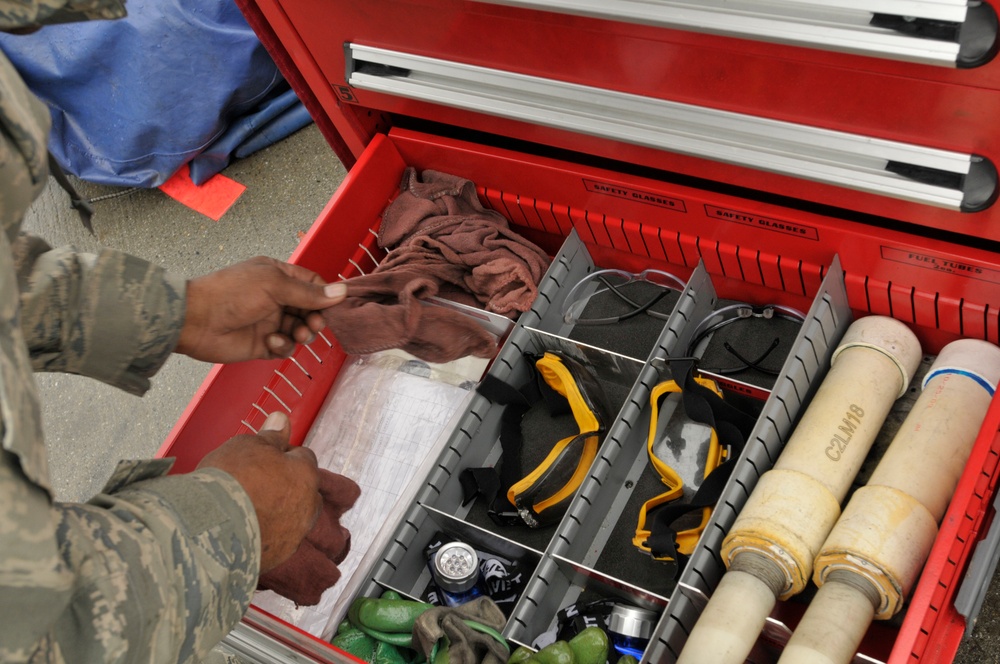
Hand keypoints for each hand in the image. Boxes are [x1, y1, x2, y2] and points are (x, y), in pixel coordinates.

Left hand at [176, 256, 345, 362]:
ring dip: (302, 333)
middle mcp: (276, 298)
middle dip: (315, 318)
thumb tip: (340, 292)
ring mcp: (270, 321)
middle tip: (312, 324)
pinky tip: (271, 342)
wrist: (196, 320)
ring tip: (296, 334)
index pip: (312, 285)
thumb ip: (308, 292)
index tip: (334, 306)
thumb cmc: (231, 293)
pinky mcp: (263, 344)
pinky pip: (285, 348)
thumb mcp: (273, 285)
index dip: (325, 296)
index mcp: (278, 276)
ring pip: (301, 331)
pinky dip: (283, 346)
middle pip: (310, 310)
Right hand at [197, 411, 321, 572]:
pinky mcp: (278, 557)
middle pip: (304, 490)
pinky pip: (278, 542)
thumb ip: (270, 435)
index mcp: (305, 474)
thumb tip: (281, 418)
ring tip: (250, 511)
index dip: (284, 455)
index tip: (266, 459)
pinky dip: (267, 536)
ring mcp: (295, 534)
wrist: (210, 528)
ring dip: (280, 513)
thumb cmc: (230, 480)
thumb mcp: (247, 446)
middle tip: (258, 485)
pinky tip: (245, 532)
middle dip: (288, 486)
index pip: (303, 457)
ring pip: (294, 518)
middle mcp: (308, 505)